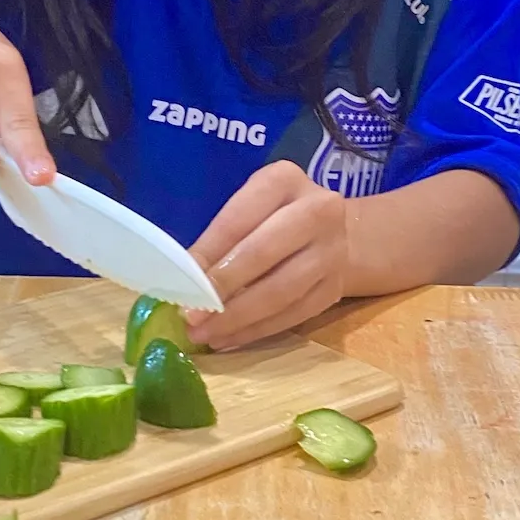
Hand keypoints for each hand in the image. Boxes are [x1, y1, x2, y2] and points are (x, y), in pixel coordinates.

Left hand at [186, 161, 347, 350]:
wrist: (338, 231)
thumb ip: (221, 237)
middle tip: (191, 316)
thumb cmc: (276, 216)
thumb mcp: (251, 208)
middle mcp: (317, 211)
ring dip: (238, 318)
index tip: (181, 282)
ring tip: (205, 334)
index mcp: (285, 181)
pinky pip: (293, 314)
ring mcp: (331, 252)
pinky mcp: (334, 287)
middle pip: (263, 253)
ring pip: (280, 292)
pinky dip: (257, 330)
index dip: (208, 253)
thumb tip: (186, 280)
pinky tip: (229, 339)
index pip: (239, 219)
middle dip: (222, 287)